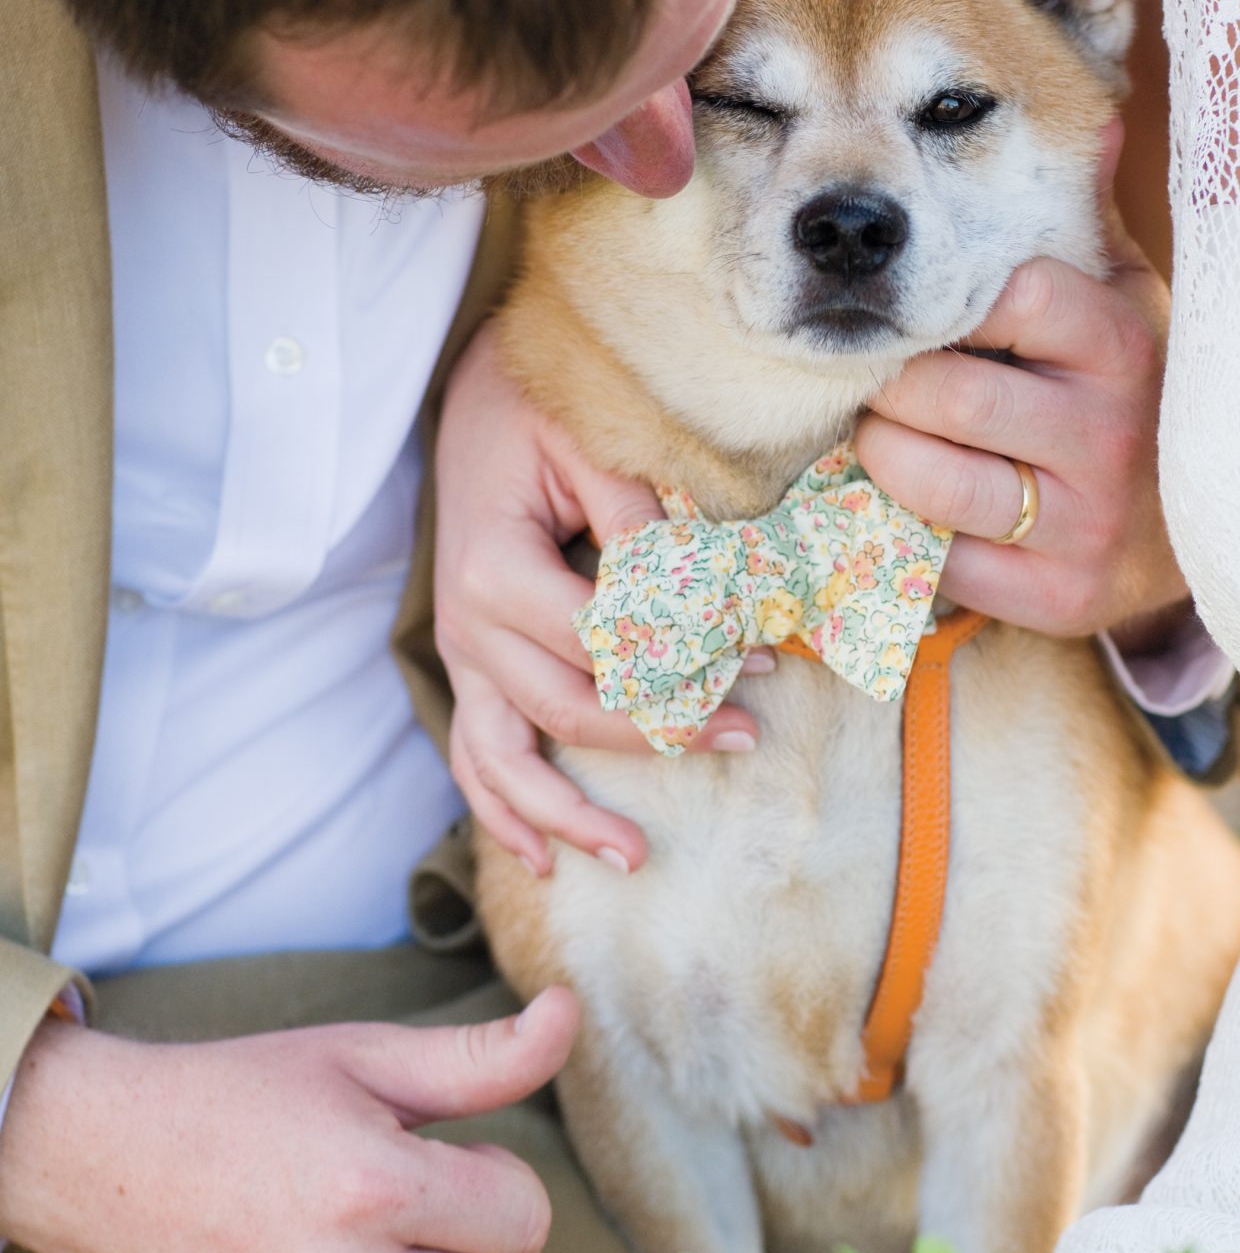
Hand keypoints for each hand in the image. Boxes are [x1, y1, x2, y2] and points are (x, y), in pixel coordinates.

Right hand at [0, 992, 578, 1252]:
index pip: (526, 1218)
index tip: (461, 1158)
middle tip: (448, 1205)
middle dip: (505, 1245)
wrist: (115, 1163)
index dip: (510, 1181)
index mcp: (372, 1188)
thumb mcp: (368, 1055)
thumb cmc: (251, 1097)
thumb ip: (483, 1056)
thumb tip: (569, 1013)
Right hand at [434, 324, 766, 873]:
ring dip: (569, 814)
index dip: (686, 661)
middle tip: (744, 739)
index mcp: (496, 569)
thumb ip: (640, 521)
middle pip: (568, 709)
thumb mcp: (594, 445)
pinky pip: (473, 756)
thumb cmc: (542, 409)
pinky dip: (503, 813)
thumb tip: (699, 601)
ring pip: (508, 760)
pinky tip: (544, 861)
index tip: (762, 659)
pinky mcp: (471, 666)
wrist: (477, 392)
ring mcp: (464, 654)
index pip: (602, 645)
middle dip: (660, 733)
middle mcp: (470, 624)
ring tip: (635, 857)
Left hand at [855, 119, 1188, 639]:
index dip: (953, 304)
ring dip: (885, 457)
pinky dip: (908, 536)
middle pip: (946, 395)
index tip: (938, 314)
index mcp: (1124, 343)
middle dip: (894, 389)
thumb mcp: (1128, 302)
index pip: (1013, 298)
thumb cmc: (1133, 394)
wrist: (1195, 534)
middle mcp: (1111, 432)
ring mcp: (1085, 520)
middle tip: (886, 385)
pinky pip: (940, 561)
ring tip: (890, 440)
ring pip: (929, 480)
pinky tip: (919, 513)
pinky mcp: (1058, 595)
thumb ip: (1090, 221)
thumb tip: (1094, 119)